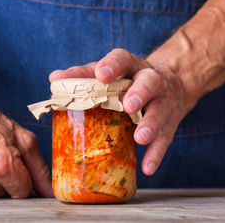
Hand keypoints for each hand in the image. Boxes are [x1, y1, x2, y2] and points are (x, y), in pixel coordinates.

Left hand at [50, 48, 196, 175]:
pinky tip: (147, 167)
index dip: (112, 65)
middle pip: (149, 82)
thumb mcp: (108, 73)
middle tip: (129, 105)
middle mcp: (150, 80)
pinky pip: (165, 138)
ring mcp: (162, 101)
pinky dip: (157, 154)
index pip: (123, 59)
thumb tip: (54, 79)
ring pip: (160, 111)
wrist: (169, 85)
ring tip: (140, 138)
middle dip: (140, 93)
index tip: (101, 74)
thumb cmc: (127, 81)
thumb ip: (82, 75)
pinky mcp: (170, 122)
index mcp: (131, 66)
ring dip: (150, 125)